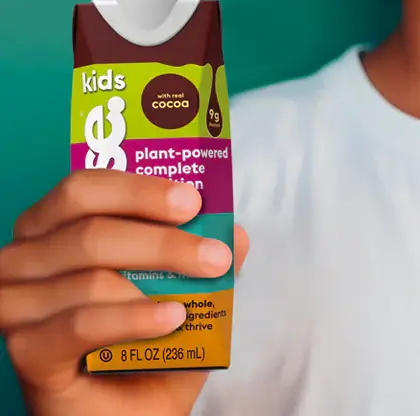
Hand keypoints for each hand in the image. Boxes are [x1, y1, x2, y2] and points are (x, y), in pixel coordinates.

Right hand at [0, 170, 248, 415]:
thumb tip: (235, 231)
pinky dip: (132, 319)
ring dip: (157, 279)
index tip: (193, 202)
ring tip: (203, 286)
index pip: (83, 189)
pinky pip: (81, 323)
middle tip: (214, 256)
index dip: (139, 191)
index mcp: (51, 227)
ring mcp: (15, 306)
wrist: (129, 415)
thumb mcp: (186, 289)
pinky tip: (171, 320)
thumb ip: (204, 252)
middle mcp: (22, 260)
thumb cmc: (147, 342)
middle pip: (90, 230)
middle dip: (163, 240)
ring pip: (90, 276)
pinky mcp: (25, 351)